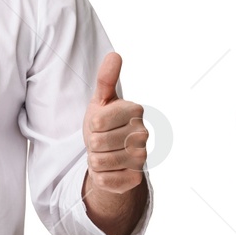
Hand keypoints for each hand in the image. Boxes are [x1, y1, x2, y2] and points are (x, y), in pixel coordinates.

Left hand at [83, 52, 146, 194]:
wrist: (111, 154)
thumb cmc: (104, 124)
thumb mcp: (101, 100)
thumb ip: (106, 79)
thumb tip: (114, 55)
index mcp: (135, 111)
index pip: (97, 122)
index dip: (92, 125)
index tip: (100, 124)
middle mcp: (143, 134)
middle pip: (97, 143)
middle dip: (92, 144)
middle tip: (101, 141)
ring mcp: (141, 158)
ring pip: (99, 162)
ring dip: (95, 159)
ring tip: (104, 154)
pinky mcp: (135, 179)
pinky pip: (103, 179)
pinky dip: (99, 176)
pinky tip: (108, 169)